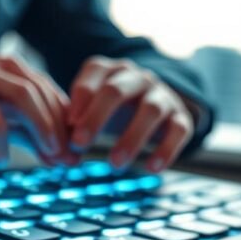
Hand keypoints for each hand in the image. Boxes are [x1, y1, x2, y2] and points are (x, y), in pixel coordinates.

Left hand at [68, 56, 195, 172]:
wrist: (156, 106)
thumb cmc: (112, 109)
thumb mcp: (91, 107)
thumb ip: (75, 121)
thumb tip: (58, 148)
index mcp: (110, 70)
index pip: (93, 73)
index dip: (79, 98)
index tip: (67, 125)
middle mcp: (137, 77)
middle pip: (116, 90)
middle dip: (96, 117)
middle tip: (79, 144)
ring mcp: (161, 94)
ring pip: (150, 110)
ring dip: (131, 138)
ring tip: (114, 165)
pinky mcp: (181, 116)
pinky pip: (179, 130)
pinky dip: (166, 149)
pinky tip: (152, 169)